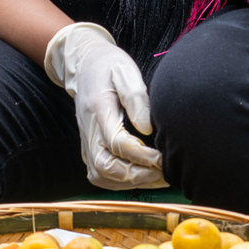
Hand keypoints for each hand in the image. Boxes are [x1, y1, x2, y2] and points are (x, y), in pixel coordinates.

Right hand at [44, 22, 166, 189]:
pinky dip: (122, 183)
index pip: (117, 144)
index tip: (163, 157)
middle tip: (165, 172)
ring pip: (103, 176)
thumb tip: (148, 128)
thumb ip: (136, 98)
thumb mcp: (124, 71)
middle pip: (106, 167)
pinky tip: (143, 176)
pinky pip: (102, 176)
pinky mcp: (89, 151)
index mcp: (98, 111)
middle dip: (138, 175)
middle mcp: (89, 132)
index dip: (142, 155)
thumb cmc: (108, 67)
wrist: (83, 66)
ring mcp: (86, 144)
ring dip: (132, 182)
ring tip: (159, 176)